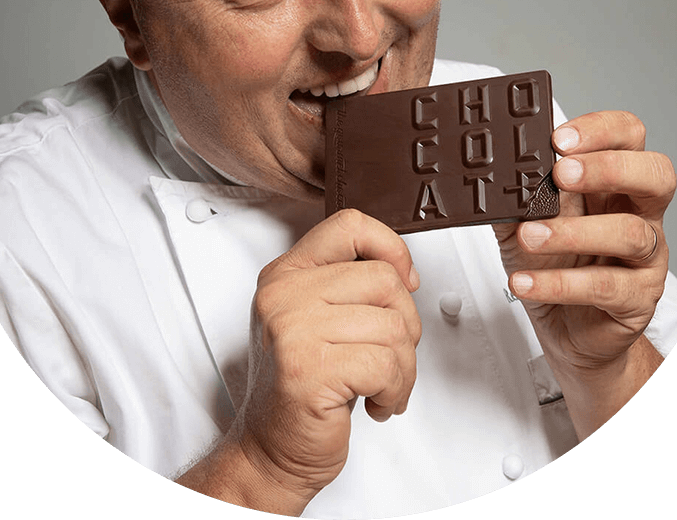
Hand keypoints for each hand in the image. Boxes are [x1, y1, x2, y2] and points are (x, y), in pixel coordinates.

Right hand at [229, 209, 420, 509]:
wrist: (270, 452)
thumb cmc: (301, 389)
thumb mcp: (315, 320)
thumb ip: (346, 285)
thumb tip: (404, 271)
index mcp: (286, 274)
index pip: (350, 225)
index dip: (391, 247)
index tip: (405, 278)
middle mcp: (285, 294)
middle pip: (385, 280)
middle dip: (406, 325)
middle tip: (390, 356)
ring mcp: (293, 328)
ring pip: (393, 327)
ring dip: (403, 368)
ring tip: (381, 386)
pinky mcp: (308, 368)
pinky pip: (386, 365)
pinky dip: (395, 391)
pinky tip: (375, 403)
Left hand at [494, 111, 674, 388]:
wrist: (564, 327)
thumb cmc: (551, 264)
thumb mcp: (523, 219)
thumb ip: (514, 193)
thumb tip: (488, 171)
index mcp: (613, 182)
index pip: (628, 137)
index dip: (600, 130)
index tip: (558, 139)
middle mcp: (638, 213)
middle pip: (656, 174)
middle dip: (608, 168)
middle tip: (562, 174)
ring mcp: (645, 258)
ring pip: (630, 233)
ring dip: (573, 232)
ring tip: (529, 236)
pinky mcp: (636, 300)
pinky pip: (604, 288)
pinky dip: (558, 284)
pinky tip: (525, 282)